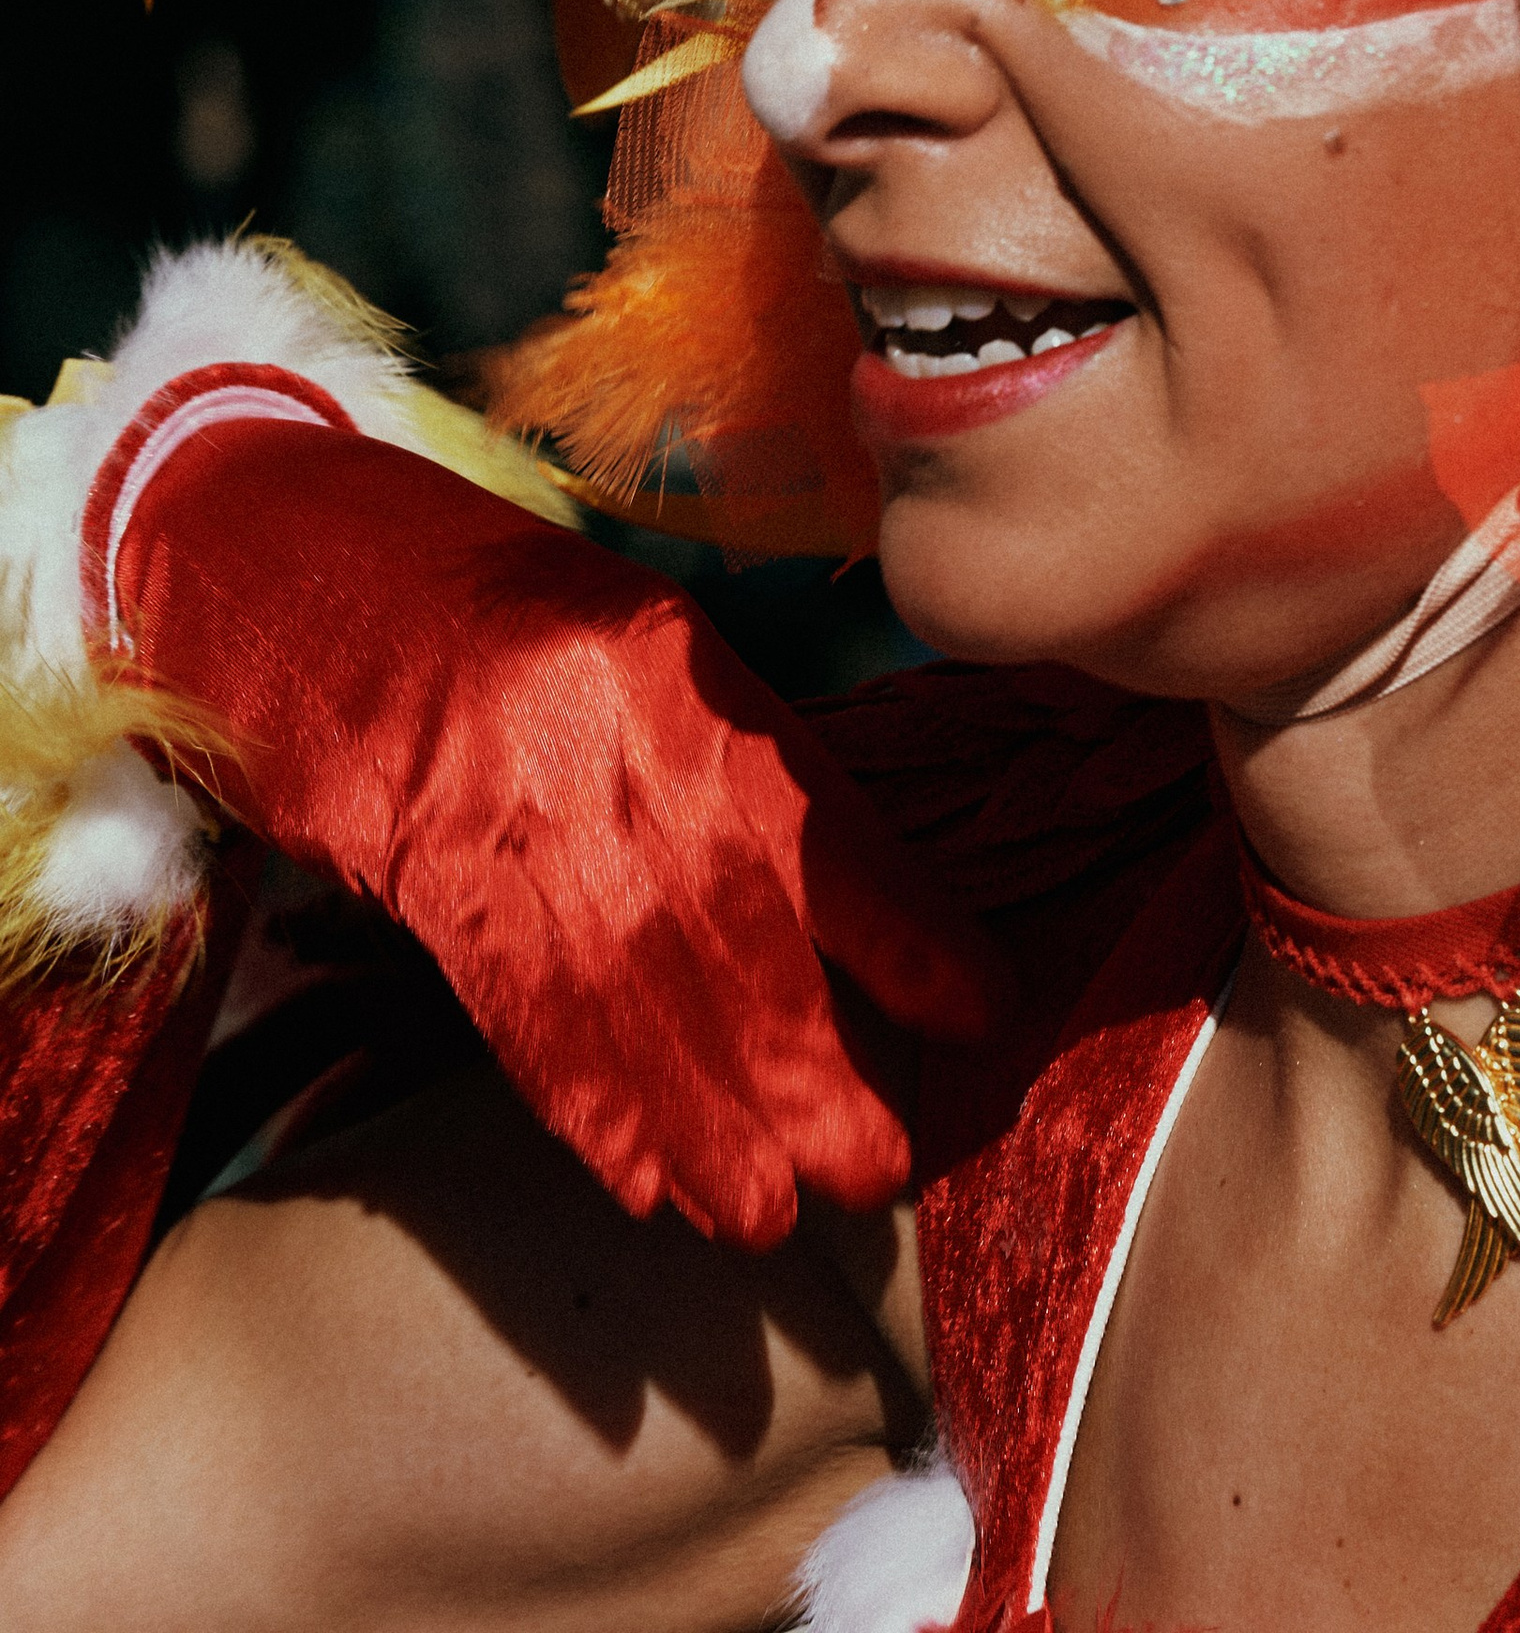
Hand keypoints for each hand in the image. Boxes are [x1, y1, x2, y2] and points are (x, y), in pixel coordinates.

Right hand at [104, 407, 995, 1248]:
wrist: (289, 553)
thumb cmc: (486, 597)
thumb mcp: (632, 634)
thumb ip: (729, 748)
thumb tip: (841, 891)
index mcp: (684, 675)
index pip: (825, 829)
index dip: (909, 937)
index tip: (978, 1017)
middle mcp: (611, 746)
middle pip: (742, 941)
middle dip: (815, 1078)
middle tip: (872, 1173)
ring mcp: (510, 814)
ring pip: (637, 1004)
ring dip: (712, 1126)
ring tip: (770, 1217)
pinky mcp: (420, 869)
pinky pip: (521, 1011)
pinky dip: (587, 1105)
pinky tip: (643, 1180)